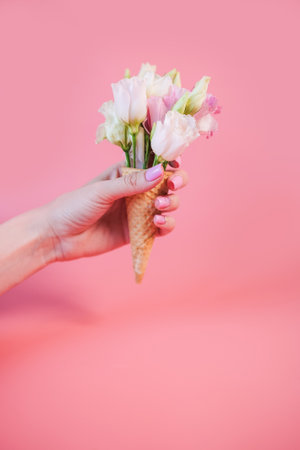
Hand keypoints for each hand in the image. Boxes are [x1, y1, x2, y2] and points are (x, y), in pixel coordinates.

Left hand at [44, 160, 188, 261]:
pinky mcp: (138, 232)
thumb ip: (131, 183)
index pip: (154, 164)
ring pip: (168, 205)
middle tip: (173, 186)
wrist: (58, 236)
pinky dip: (166, 225)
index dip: (169, 162)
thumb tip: (160, 171)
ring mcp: (138, 212)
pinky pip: (160, 228)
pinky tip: (159, 223)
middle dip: (176, 183)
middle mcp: (135, 191)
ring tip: (159, 208)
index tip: (176, 164)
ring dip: (171, 204)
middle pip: (167, 184)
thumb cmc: (74, 206)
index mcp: (125, 174)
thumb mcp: (102, 191)